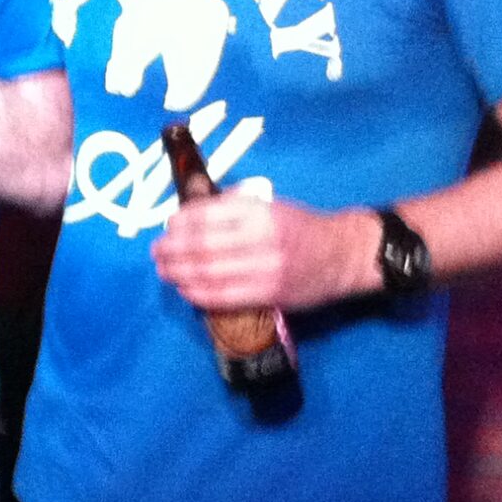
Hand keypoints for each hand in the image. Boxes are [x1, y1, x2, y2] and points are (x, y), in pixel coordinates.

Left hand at [152, 194, 381, 314]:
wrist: (344, 254)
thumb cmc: (301, 227)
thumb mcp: (270, 205)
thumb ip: (233, 209)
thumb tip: (187, 218)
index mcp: (260, 211)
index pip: (205, 216)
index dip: (179, 223)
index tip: (169, 226)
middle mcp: (262, 239)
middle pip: (201, 247)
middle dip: (171, 250)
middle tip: (157, 251)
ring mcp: (267, 270)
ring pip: (207, 273)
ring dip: (178, 273)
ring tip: (164, 270)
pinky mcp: (270, 294)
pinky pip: (223, 297)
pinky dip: (197, 293)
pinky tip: (185, 288)